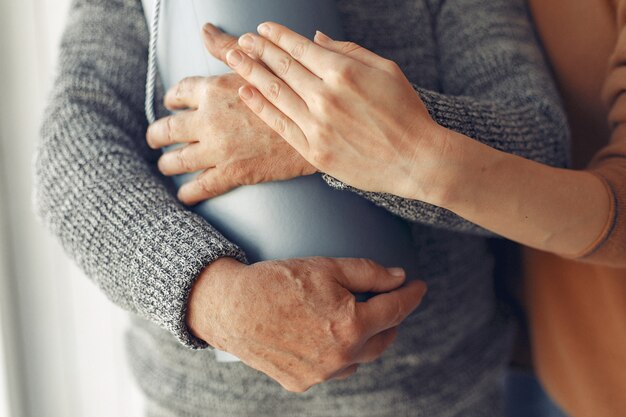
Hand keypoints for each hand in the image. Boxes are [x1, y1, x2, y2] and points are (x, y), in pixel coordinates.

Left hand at [145, 26, 315, 204]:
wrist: (321, 128)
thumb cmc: (295, 91)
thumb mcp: (259, 64)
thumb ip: (227, 49)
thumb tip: (205, 30)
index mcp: (214, 89)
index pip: (178, 93)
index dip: (171, 99)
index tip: (170, 104)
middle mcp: (209, 119)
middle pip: (167, 128)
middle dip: (157, 135)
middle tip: (156, 138)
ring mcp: (219, 149)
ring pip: (176, 160)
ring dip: (167, 163)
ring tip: (166, 165)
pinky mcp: (233, 173)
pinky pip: (200, 187)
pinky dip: (187, 192)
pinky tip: (183, 194)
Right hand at [187, 257, 426, 392]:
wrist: (231, 307)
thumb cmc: (277, 282)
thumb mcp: (327, 267)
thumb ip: (370, 273)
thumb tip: (400, 277)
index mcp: (351, 325)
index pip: (396, 311)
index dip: (412, 296)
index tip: (419, 287)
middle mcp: (341, 357)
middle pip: (383, 340)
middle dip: (392, 320)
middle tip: (392, 302)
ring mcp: (321, 374)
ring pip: (360, 359)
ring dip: (366, 339)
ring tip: (359, 320)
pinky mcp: (302, 382)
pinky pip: (333, 369)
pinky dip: (340, 353)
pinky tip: (330, 337)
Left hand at [220, 22, 449, 201]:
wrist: (416, 160)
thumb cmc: (406, 112)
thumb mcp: (386, 70)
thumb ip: (349, 50)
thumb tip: (316, 38)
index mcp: (344, 72)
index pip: (300, 48)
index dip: (278, 36)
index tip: (262, 29)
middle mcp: (325, 96)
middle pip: (282, 67)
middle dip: (258, 49)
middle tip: (241, 39)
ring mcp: (317, 126)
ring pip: (275, 93)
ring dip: (250, 72)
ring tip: (234, 57)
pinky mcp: (314, 151)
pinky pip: (280, 124)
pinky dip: (260, 107)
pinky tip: (246, 92)